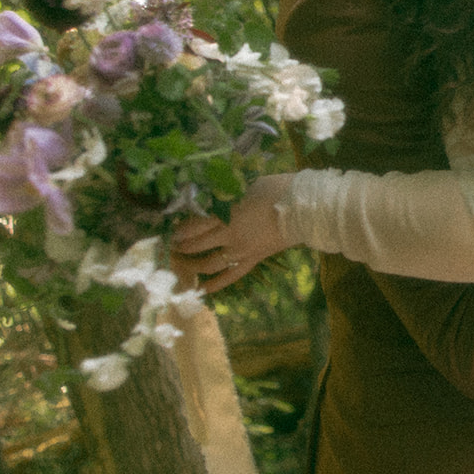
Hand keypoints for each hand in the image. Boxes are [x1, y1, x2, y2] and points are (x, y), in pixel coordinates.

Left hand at [171, 172, 297, 293]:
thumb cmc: (278, 189)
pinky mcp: (253, 260)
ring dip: (191, 265)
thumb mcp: (246, 184)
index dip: (178, 229)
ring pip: (209, 263)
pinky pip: (231, 276)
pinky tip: (202, 289)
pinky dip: (215, 284)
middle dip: (179, 246)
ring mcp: (241, 251)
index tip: (168, 228)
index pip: (192, 225)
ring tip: (180, 261)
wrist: (306, 208)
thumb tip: (208, 197)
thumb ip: (226, 194)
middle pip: (196, 245)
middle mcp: (229, 236)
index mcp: (227, 214)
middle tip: (170, 244)